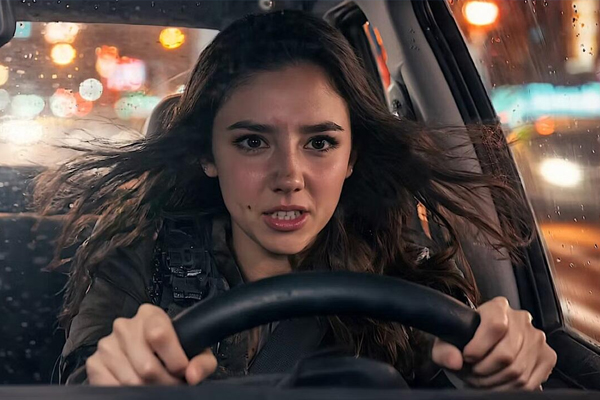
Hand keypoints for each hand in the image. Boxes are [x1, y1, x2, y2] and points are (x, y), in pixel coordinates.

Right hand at [86, 304, 217, 385]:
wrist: (151, 355)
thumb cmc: (173, 351)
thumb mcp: (194, 352)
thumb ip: (202, 362)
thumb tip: (192, 375)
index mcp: (150, 315)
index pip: (159, 334)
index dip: (174, 359)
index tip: (181, 370)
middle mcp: (125, 326)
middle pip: (147, 366)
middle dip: (164, 381)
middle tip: (171, 383)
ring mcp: (107, 345)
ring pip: (132, 380)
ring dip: (148, 390)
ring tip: (157, 385)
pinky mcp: (94, 363)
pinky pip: (112, 387)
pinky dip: (128, 392)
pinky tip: (137, 386)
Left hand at [431, 297, 556, 390]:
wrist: (484, 345)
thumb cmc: (466, 340)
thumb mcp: (448, 341)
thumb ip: (445, 350)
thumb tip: (454, 361)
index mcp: (498, 307)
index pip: (495, 325)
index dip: (479, 347)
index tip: (467, 357)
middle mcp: (521, 319)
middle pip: (506, 354)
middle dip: (484, 370)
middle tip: (472, 373)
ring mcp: (537, 338)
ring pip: (517, 371)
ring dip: (494, 382)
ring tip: (481, 379)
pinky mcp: (547, 357)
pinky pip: (529, 382)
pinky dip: (509, 389)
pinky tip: (496, 382)